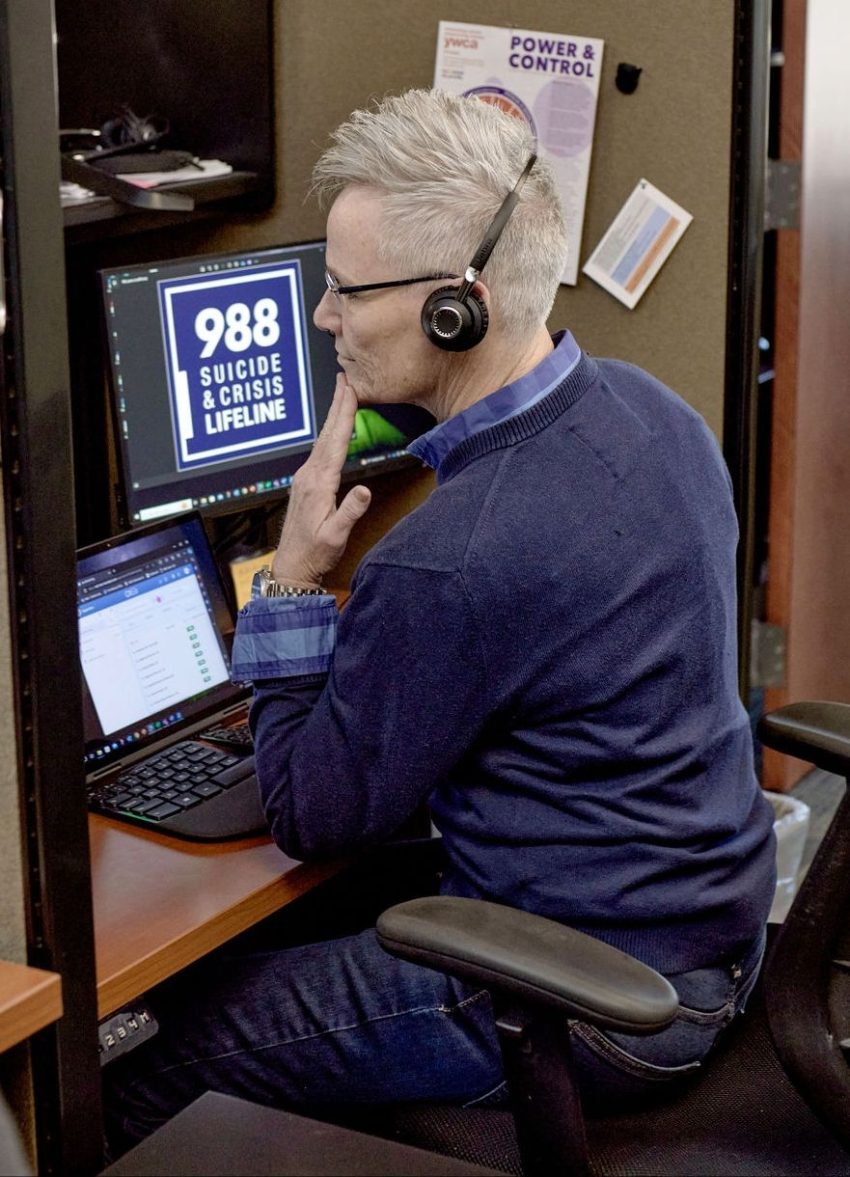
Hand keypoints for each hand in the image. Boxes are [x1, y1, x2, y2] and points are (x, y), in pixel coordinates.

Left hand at [271, 374, 371, 586]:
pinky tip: (333, 432)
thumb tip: (365, 491)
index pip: (336, 442)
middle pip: (327, 434)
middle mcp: (309, 476)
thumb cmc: (314, 553)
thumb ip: (350, 512)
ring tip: (342, 396)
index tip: (350, 391)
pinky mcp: (305, 485)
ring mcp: (304, 479)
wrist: (292, 566)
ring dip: (333, 417)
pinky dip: (329, 435)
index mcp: (319, 484)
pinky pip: (319, 452)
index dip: (344, 415)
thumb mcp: (336, 536)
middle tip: (344, 378)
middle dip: (337, 405)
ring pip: (322, 441)